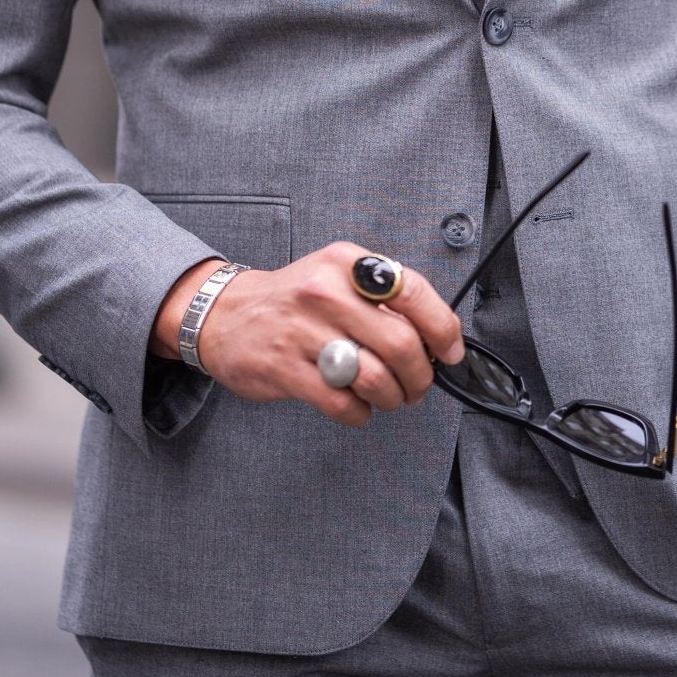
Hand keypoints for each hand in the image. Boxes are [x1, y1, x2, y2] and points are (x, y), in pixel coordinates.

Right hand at [151, 245, 464, 425]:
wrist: (226, 315)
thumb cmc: (294, 300)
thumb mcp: (336, 275)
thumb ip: (383, 296)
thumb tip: (437, 334)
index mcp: (346, 264)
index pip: (413, 291)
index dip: (443, 328)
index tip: (450, 351)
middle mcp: (326, 292)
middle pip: (400, 343)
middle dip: (420, 376)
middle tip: (417, 385)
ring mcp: (303, 331)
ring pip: (375, 377)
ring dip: (392, 397)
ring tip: (387, 396)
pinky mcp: (285, 369)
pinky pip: (342, 403)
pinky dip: (359, 412)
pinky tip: (354, 404)